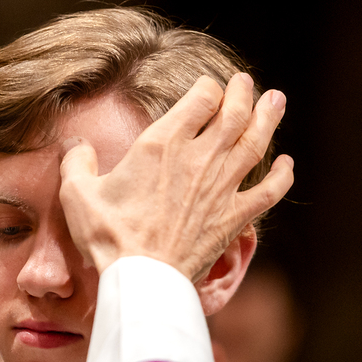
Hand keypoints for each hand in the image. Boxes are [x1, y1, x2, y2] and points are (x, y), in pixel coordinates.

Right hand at [58, 73, 292, 282]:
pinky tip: (286, 164)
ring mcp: (220, 188)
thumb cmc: (107, 235)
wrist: (141, 278)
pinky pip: (268, 192)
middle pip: (234, 114)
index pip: (200, 98)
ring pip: (254, 143)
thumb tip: (75, 144)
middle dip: (242, 93)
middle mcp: (198, 159)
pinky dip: (281, 176)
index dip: (207, 87)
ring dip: (268, 119)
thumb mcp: (77, 194)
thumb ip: (77, 162)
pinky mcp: (233, 218)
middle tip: (246, 82)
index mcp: (162, 144)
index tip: (207, 88)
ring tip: (277, 100)